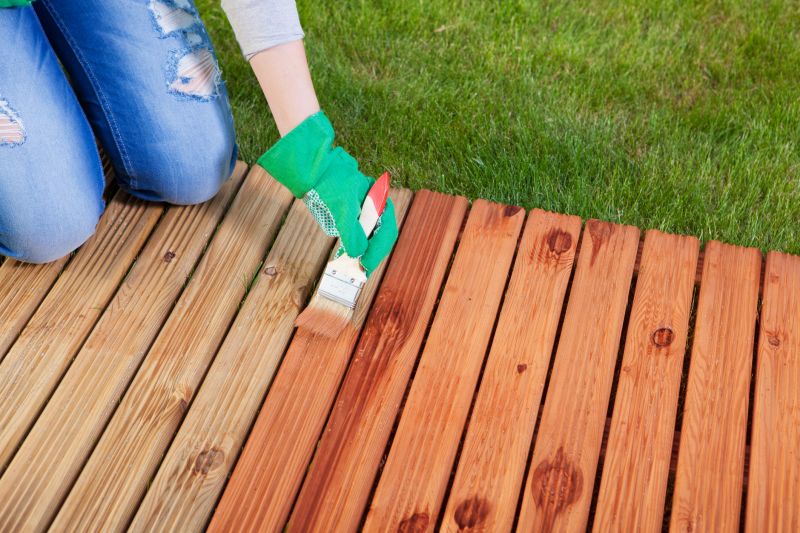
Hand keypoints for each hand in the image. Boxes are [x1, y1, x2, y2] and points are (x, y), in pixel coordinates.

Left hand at [257, 111, 397, 275]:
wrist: (311, 168)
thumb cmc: (330, 184)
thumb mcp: (343, 210)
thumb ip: (353, 233)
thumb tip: (359, 254)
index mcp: (380, 201)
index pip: (387, 231)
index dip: (378, 251)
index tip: (366, 266)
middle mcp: (375, 205)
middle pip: (381, 235)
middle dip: (372, 253)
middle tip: (361, 271)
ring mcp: (363, 208)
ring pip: (371, 235)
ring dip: (365, 250)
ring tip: (355, 266)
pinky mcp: (351, 211)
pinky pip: (359, 232)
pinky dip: (355, 244)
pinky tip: (348, 253)